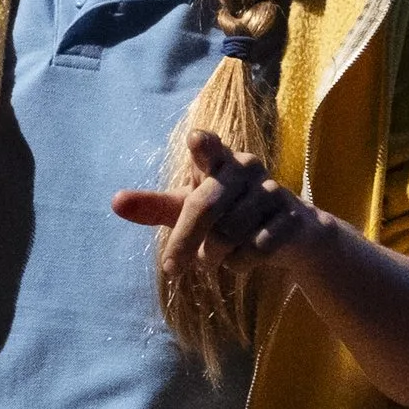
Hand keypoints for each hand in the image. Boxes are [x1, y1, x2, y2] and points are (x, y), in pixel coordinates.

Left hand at [112, 126, 317, 307]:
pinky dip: (241, 264)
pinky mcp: (293, 217)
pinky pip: (255, 250)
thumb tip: (114, 202)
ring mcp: (273, 191)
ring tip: (220, 253)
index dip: (203, 146)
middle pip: (205, 207)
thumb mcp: (189, 209)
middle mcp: (246, 168)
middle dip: (185, 242)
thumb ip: (155, 207)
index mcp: (218, 160)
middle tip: (172, 268)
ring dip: (215, 256)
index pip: (209, 147)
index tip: (195, 141)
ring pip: (228, 235)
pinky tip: (246, 256)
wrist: (291, 235)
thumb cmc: (229, 214)